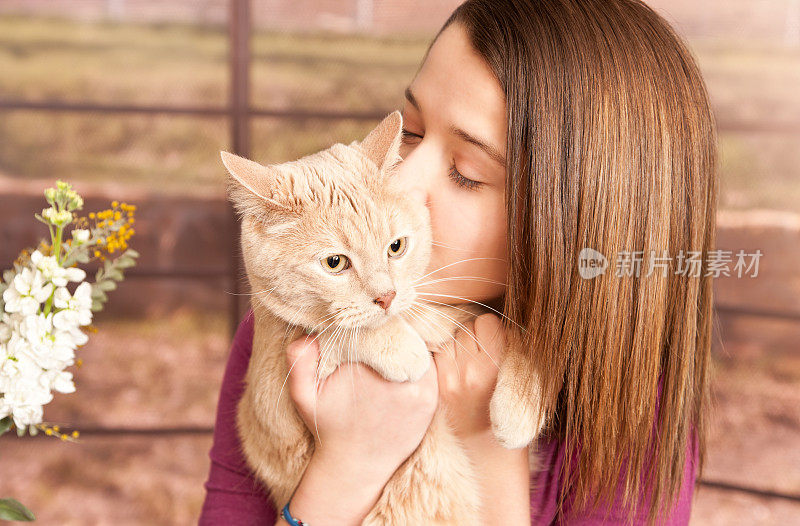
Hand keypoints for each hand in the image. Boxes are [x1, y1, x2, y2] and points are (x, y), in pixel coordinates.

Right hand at [282, 331, 438, 523]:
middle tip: (381, 333)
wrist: (355, 464)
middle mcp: (398, 375)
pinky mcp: (430, 399)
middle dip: (393, 330)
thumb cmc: (329, 425)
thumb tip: (309, 335)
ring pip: (419, 348)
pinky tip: (402, 367)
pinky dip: (418, 362)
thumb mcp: (304, 394)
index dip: (374, 320)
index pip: (381, 324)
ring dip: (408, 345)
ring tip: (391, 349)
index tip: (365, 324)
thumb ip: (300, 361)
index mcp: (367, 365)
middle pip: (403, 333)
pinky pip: (428, 367)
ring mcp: (419, 388)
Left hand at [433, 312, 507, 442]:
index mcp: (497, 368)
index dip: (495, 330)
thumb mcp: (532, 379)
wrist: (488, 452)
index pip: (487, 322)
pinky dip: (448, 356)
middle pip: (466, 326)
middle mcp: (470, 373)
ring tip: (471, 364)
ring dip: (460, 344)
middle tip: (485, 356)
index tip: (500, 345)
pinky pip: (438, 352)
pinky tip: (458, 371)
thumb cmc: (515, 413)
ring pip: (450, 337)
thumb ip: (520, 346)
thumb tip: (507, 320)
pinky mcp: (436, 386)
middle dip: (476, 336)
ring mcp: (448, 379)